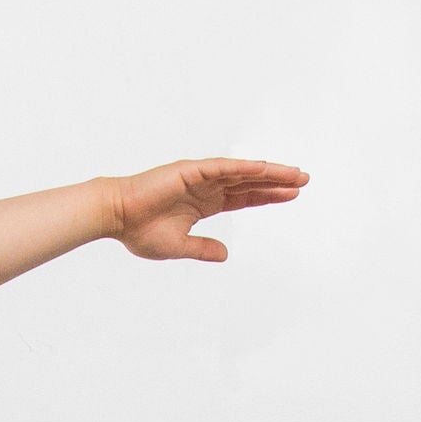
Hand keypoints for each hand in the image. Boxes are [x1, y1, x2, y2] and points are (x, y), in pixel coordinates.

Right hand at [108, 157, 308, 261]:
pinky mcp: (190, 171)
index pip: (243, 197)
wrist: (116, 216)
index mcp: (203, 204)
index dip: (267, 195)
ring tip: (295, 174)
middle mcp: (205, 187)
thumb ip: (203, 248)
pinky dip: (244, 167)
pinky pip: (223, 167)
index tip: (291, 195)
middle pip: (249, 182)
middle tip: (304, 180)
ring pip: (242, 172)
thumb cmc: (139, 231)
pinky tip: (265, 167)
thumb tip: (226, 255)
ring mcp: (199, 177)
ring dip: (269, 172)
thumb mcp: (178, 246)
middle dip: (277, 181)